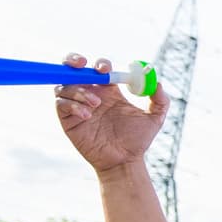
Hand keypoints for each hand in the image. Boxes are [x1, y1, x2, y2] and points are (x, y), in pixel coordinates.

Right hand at [55, 55, 170, 173]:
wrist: (125, 161)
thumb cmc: (138, 140)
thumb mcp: (154, 119)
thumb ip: (161, 101)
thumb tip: (158, 83)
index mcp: (109, 91)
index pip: (98, 68)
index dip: (100, 64)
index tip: (106, 70)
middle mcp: (90, 94)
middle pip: (72, 69)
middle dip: (73, 61)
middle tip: (82, 65)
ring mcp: (77, 107)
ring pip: (64, 85)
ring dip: (78, 90)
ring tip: (96, 104)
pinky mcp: (68, 120)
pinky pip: (61, 104)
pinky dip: (72, 105)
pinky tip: (88, 116)